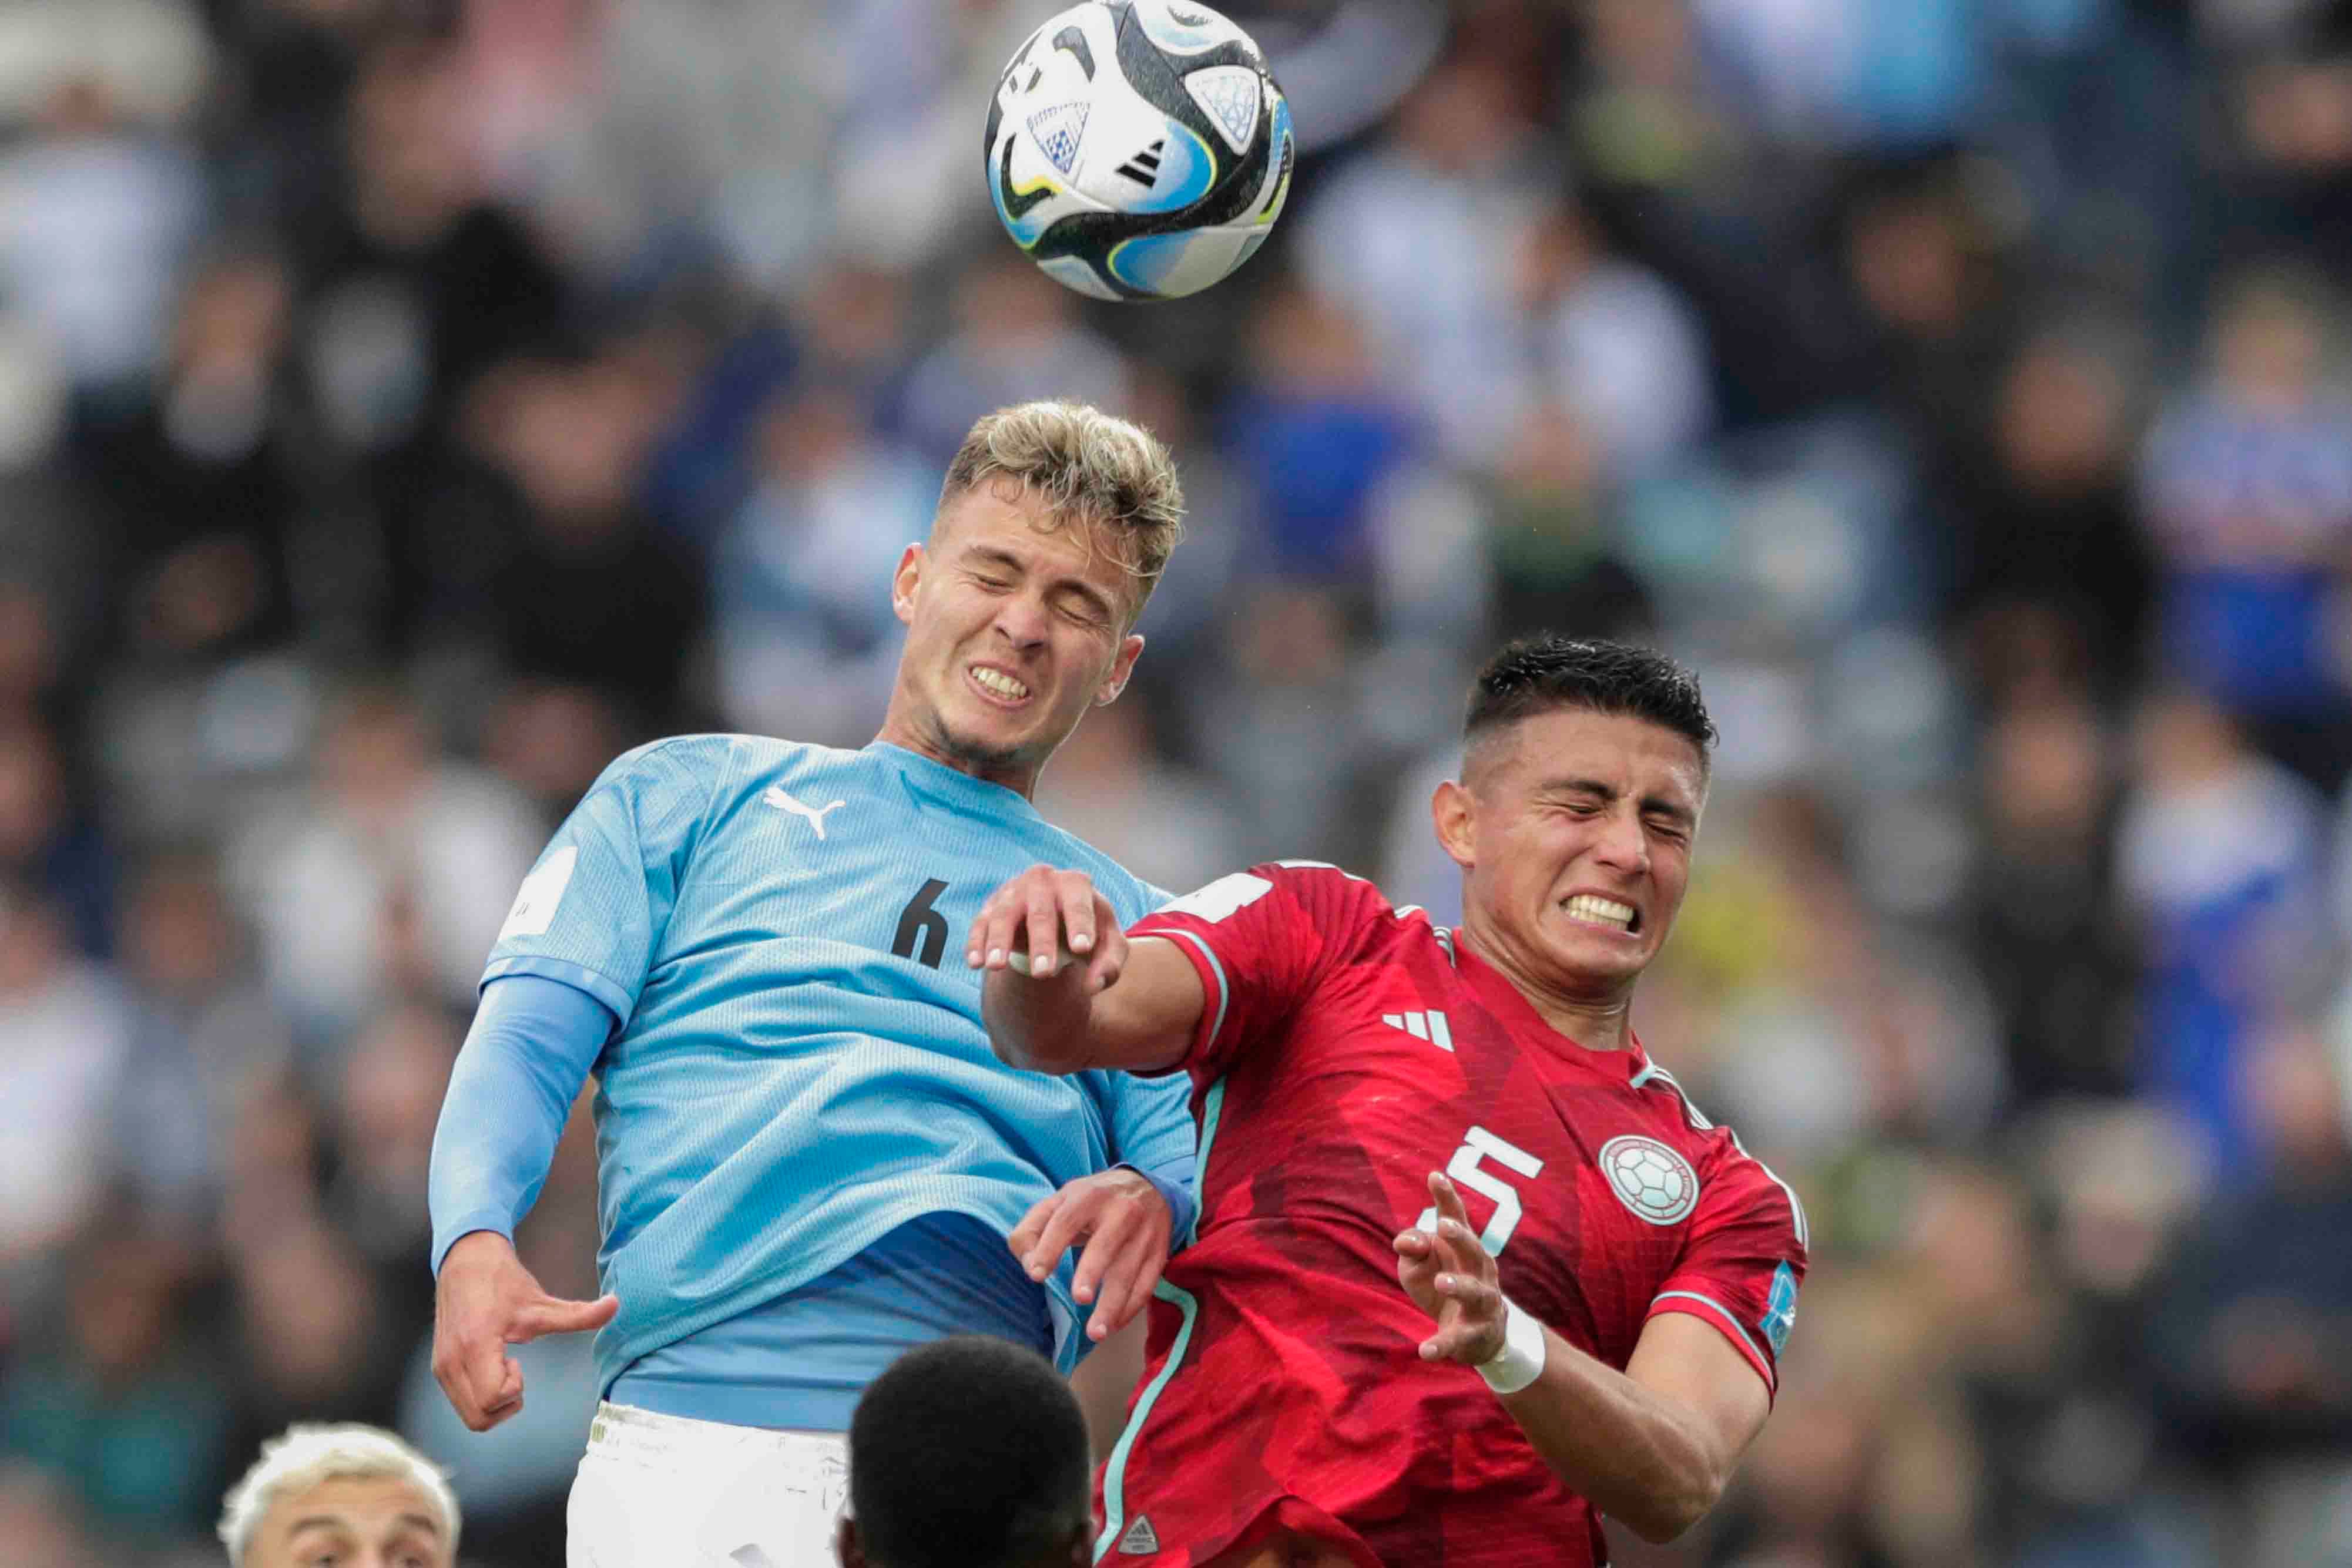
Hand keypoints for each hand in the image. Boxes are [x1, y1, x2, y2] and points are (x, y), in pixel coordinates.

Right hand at [432, 1231, 618, 1430]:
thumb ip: (577, 1314)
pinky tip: (492, 1365)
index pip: (491, 1398)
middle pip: (479, 1418)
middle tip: (515, 1370)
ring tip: (503, 1366)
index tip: (518, 1362)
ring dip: (493, 1402)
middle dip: (505, 1403)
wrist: (465, 1261)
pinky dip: (481, 1395)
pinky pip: (461, 1403)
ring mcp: (441, 1367)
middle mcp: (451, 1362)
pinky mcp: (439, 1368)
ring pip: (469, 1415)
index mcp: (474, 1346)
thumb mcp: (541, 1301)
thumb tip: (616, 1306)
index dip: (513, 1389)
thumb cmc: (502, 1281)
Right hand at [967, 865, 1127, 992]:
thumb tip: (1093, 985)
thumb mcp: (1107, 944)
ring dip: (999, 941)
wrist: (1056, 916)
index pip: (1079, 904)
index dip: (1081, 925)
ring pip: (1004, 916)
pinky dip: (977, 943)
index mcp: (1076, 884)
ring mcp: (1013, 893)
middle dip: (1041, 943)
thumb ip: (1109, 965)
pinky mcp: (991, 908)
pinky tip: (975, 963)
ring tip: (996, 967)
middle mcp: (1043, 882)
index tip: (1082, 949)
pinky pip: (981, 924)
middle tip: (1043, 974)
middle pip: (1041, 913)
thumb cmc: (1086, 930)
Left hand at [1008, 1169, 1171, 1341]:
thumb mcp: (1059, 1200)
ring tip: (1096, 1333)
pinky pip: (1146, 1285)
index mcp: (1088, 1196)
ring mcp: (1144, 1233)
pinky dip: (1131, 1309)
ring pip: (1129, 1271)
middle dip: (1092, 1272)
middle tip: (1079, 1298)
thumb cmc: (1092, 1200)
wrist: (1147, 1186)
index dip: (1050, 1248)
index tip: (1036, 1275)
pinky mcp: (1159, 1253)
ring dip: (1113, 1304)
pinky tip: (1114, 1326)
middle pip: (1105, 1244)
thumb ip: (1033, 1229)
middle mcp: (1120, 1211)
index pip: (1066, 1221)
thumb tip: (1029, 1265)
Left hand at [1393, 1171, 1505, 1366]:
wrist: (1478, 1335)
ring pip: (1475, 1293)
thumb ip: (1413, 1247)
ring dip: (1459, 1286)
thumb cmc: (1445, 1285)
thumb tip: (1406, 1240)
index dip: (1446, 1197)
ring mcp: (1481, 1303)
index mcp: (1464, 1248)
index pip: (1456, 1217)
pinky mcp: (1473, 1334)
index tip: (1434, 1175)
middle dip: (1461, 1237)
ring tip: (1440, 1282)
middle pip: (1474, 1250)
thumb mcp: (1421, 1265)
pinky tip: (1424, 1350)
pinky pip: (1457, 1339)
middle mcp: (1479, 1271)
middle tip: (1443, 1226)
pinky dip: (1441, 1345)